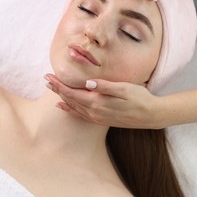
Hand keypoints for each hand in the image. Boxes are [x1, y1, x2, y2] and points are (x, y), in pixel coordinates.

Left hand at [45, 74, 167, 128]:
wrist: (151, 115)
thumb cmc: (140, 99)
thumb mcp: (125, 89)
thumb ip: (105, 86)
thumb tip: (88, 83)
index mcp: (98, 102)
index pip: (73, 93)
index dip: (60, 85)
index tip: (49, 76)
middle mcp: (95, 112)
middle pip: (70, 100)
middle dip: (57, 89)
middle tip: (45, 80)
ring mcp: (98, 118)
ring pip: (74, 108)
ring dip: (62, 98)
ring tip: (52, 90)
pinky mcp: (102, 120)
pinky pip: (81, 116)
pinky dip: (70, 110)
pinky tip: (64, 107)